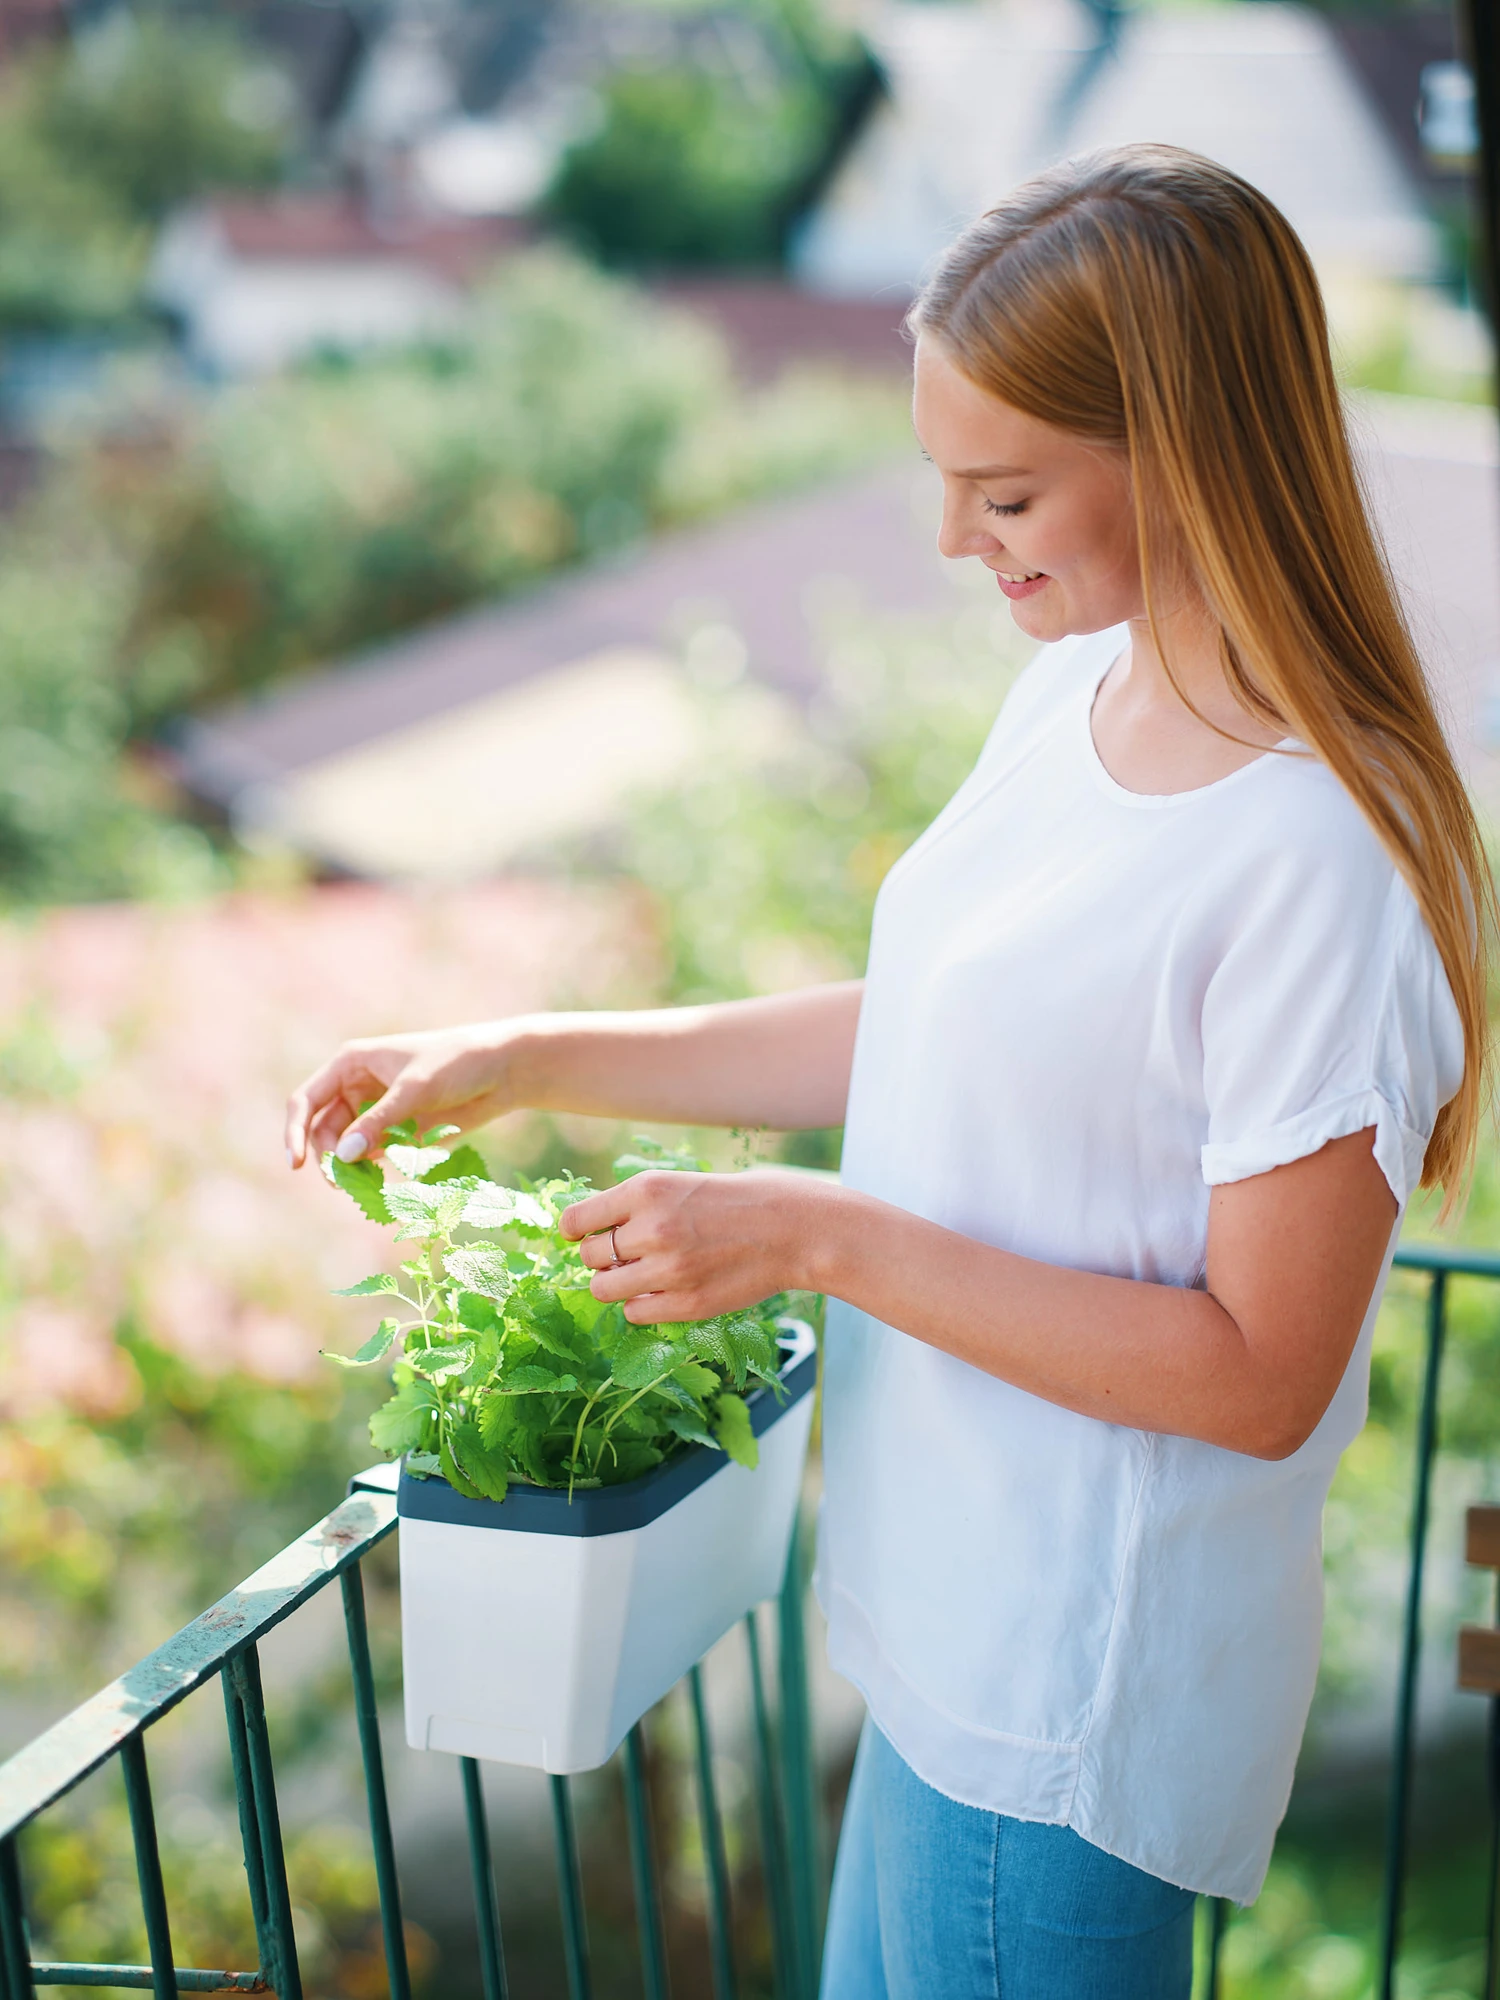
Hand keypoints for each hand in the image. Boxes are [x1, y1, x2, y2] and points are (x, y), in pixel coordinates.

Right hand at [284, 1021, 528, 1168]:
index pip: (307, 1100)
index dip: (295, 1132)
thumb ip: (379, 1122)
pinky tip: (382, 1183)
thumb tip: (342, 1156)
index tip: (296, 1164)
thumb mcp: (415, 1089)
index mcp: (351, 1065)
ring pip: (345, 1148)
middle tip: (344, 1184)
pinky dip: (371, 1172)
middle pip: (323, 1130)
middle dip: (328, 1157)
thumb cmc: (457, 1064)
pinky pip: (371, 1156)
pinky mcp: (398, 1132)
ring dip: (349, 1169)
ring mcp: (377, 1111)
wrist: (503, 1071)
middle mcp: (357, 1087)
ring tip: (364, 1187)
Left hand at [561, 1169, 831, 1322]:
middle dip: (599, 1257)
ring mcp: (669, 1270)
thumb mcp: (681, 1184)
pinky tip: (664, 1290)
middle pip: (588, 1257)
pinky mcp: (687, 1304)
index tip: (577, 1235)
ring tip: (639, 1275)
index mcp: (647, 1191)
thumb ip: (637, 1205)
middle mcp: (652, 1229)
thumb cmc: (737, 1201)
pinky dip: (641, 1305)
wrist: (793, 1228)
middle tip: (623, 1255)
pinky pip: (635, 1313)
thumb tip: (589, 1231)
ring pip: (604, 1289)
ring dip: (615, 1284)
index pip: (577, 1219)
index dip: (573, 1230)